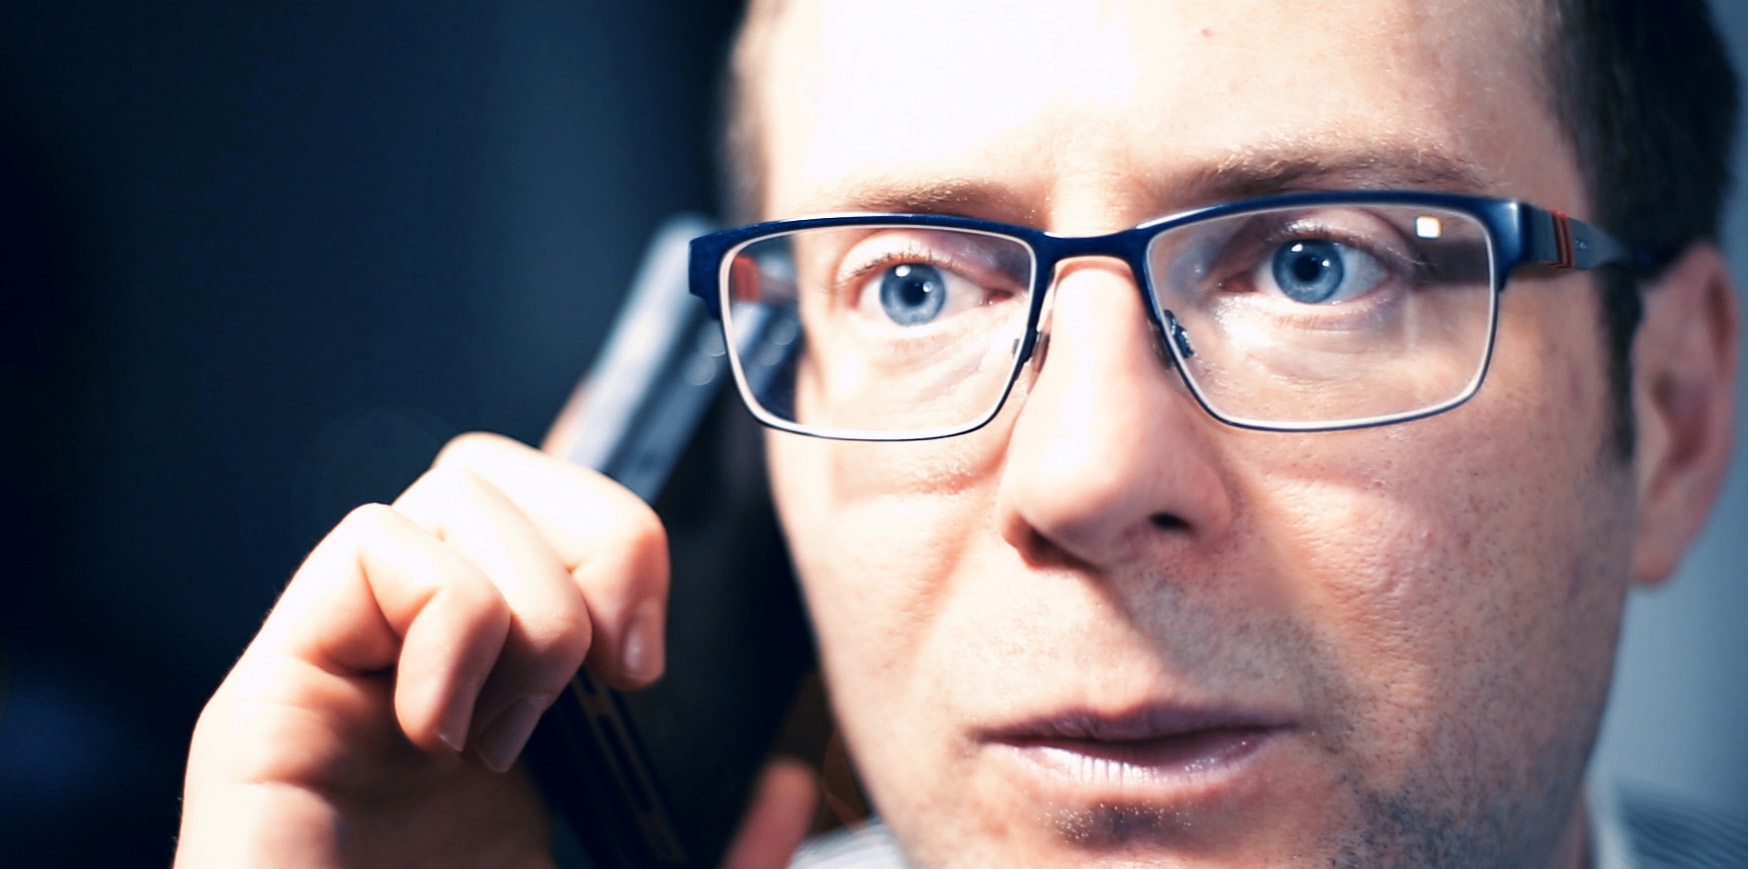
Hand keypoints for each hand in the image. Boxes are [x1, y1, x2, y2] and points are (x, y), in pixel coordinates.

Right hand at [174, 433, 813, 867]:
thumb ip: (718, 851)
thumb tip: (788, 789)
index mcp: (495, 697)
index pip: (553, 525)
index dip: (621, 543)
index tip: (646, 663)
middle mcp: (411, 661)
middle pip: (505, 470)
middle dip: (596, 541)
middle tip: (611, 674)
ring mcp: (341, 669)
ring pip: (456, 492)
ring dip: (528, 607)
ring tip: (503, 738)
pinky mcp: (270, 688)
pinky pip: (374, 545)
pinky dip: (446, 622)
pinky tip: (439, 736)